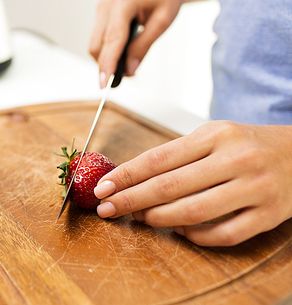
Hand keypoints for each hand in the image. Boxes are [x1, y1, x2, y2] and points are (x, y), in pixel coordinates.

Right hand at [89, 0, 194, 87]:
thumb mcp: (162, 24)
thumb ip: (143, 47)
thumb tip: (129, 70)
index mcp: (124, 3)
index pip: (112, 40)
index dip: (107, 64)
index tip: (104, 83)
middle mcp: (107, 4)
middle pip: (98, 46)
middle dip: (107, 65)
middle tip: (126, 76)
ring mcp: (101, 9)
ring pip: (95, 45)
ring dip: (108, 59)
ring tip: (128, 62)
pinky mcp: (101, 14)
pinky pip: (98, 39)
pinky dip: (108, 51)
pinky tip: (122, 52)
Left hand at [94, 121, 291, 246]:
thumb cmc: (246, 144)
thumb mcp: (212, 137)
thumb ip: (175, 156)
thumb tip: (131, 178)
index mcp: (216, 135)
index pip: (159, 158)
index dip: (126, 176)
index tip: (103, 187)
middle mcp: (235, 159)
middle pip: (170, 186)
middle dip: (131, 200)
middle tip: (108, 208)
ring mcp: (254, 188)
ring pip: (193, 212)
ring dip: (159, 218)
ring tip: (141, 217)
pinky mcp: (268, 215)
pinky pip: (222, 235)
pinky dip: (194, 236)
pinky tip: (180, 230)